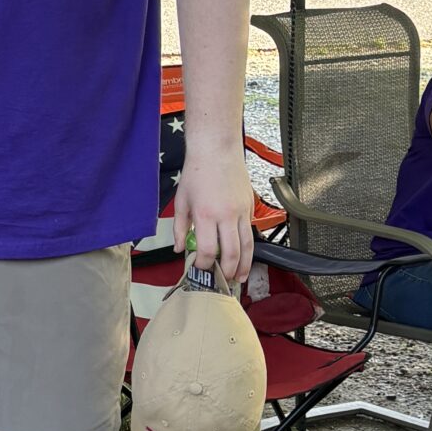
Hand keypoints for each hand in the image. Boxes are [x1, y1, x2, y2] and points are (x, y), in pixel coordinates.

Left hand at [174, 146, 254, 283]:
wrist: (217, 149)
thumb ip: (181, 228)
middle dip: (230, 271)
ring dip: (246, 264)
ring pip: (248, 245)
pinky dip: (248, 245)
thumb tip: (180, 249)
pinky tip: (244, 254)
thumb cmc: (197, 172)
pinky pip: (250, 230)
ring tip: (242, 276)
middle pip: (233, 252)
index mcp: (206, 215)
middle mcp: (226, 215)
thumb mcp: (182, 201)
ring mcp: (241, 211)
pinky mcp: (249, 206)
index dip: (206, 264)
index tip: (202, 269)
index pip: (209, 250)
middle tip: (226, 281)